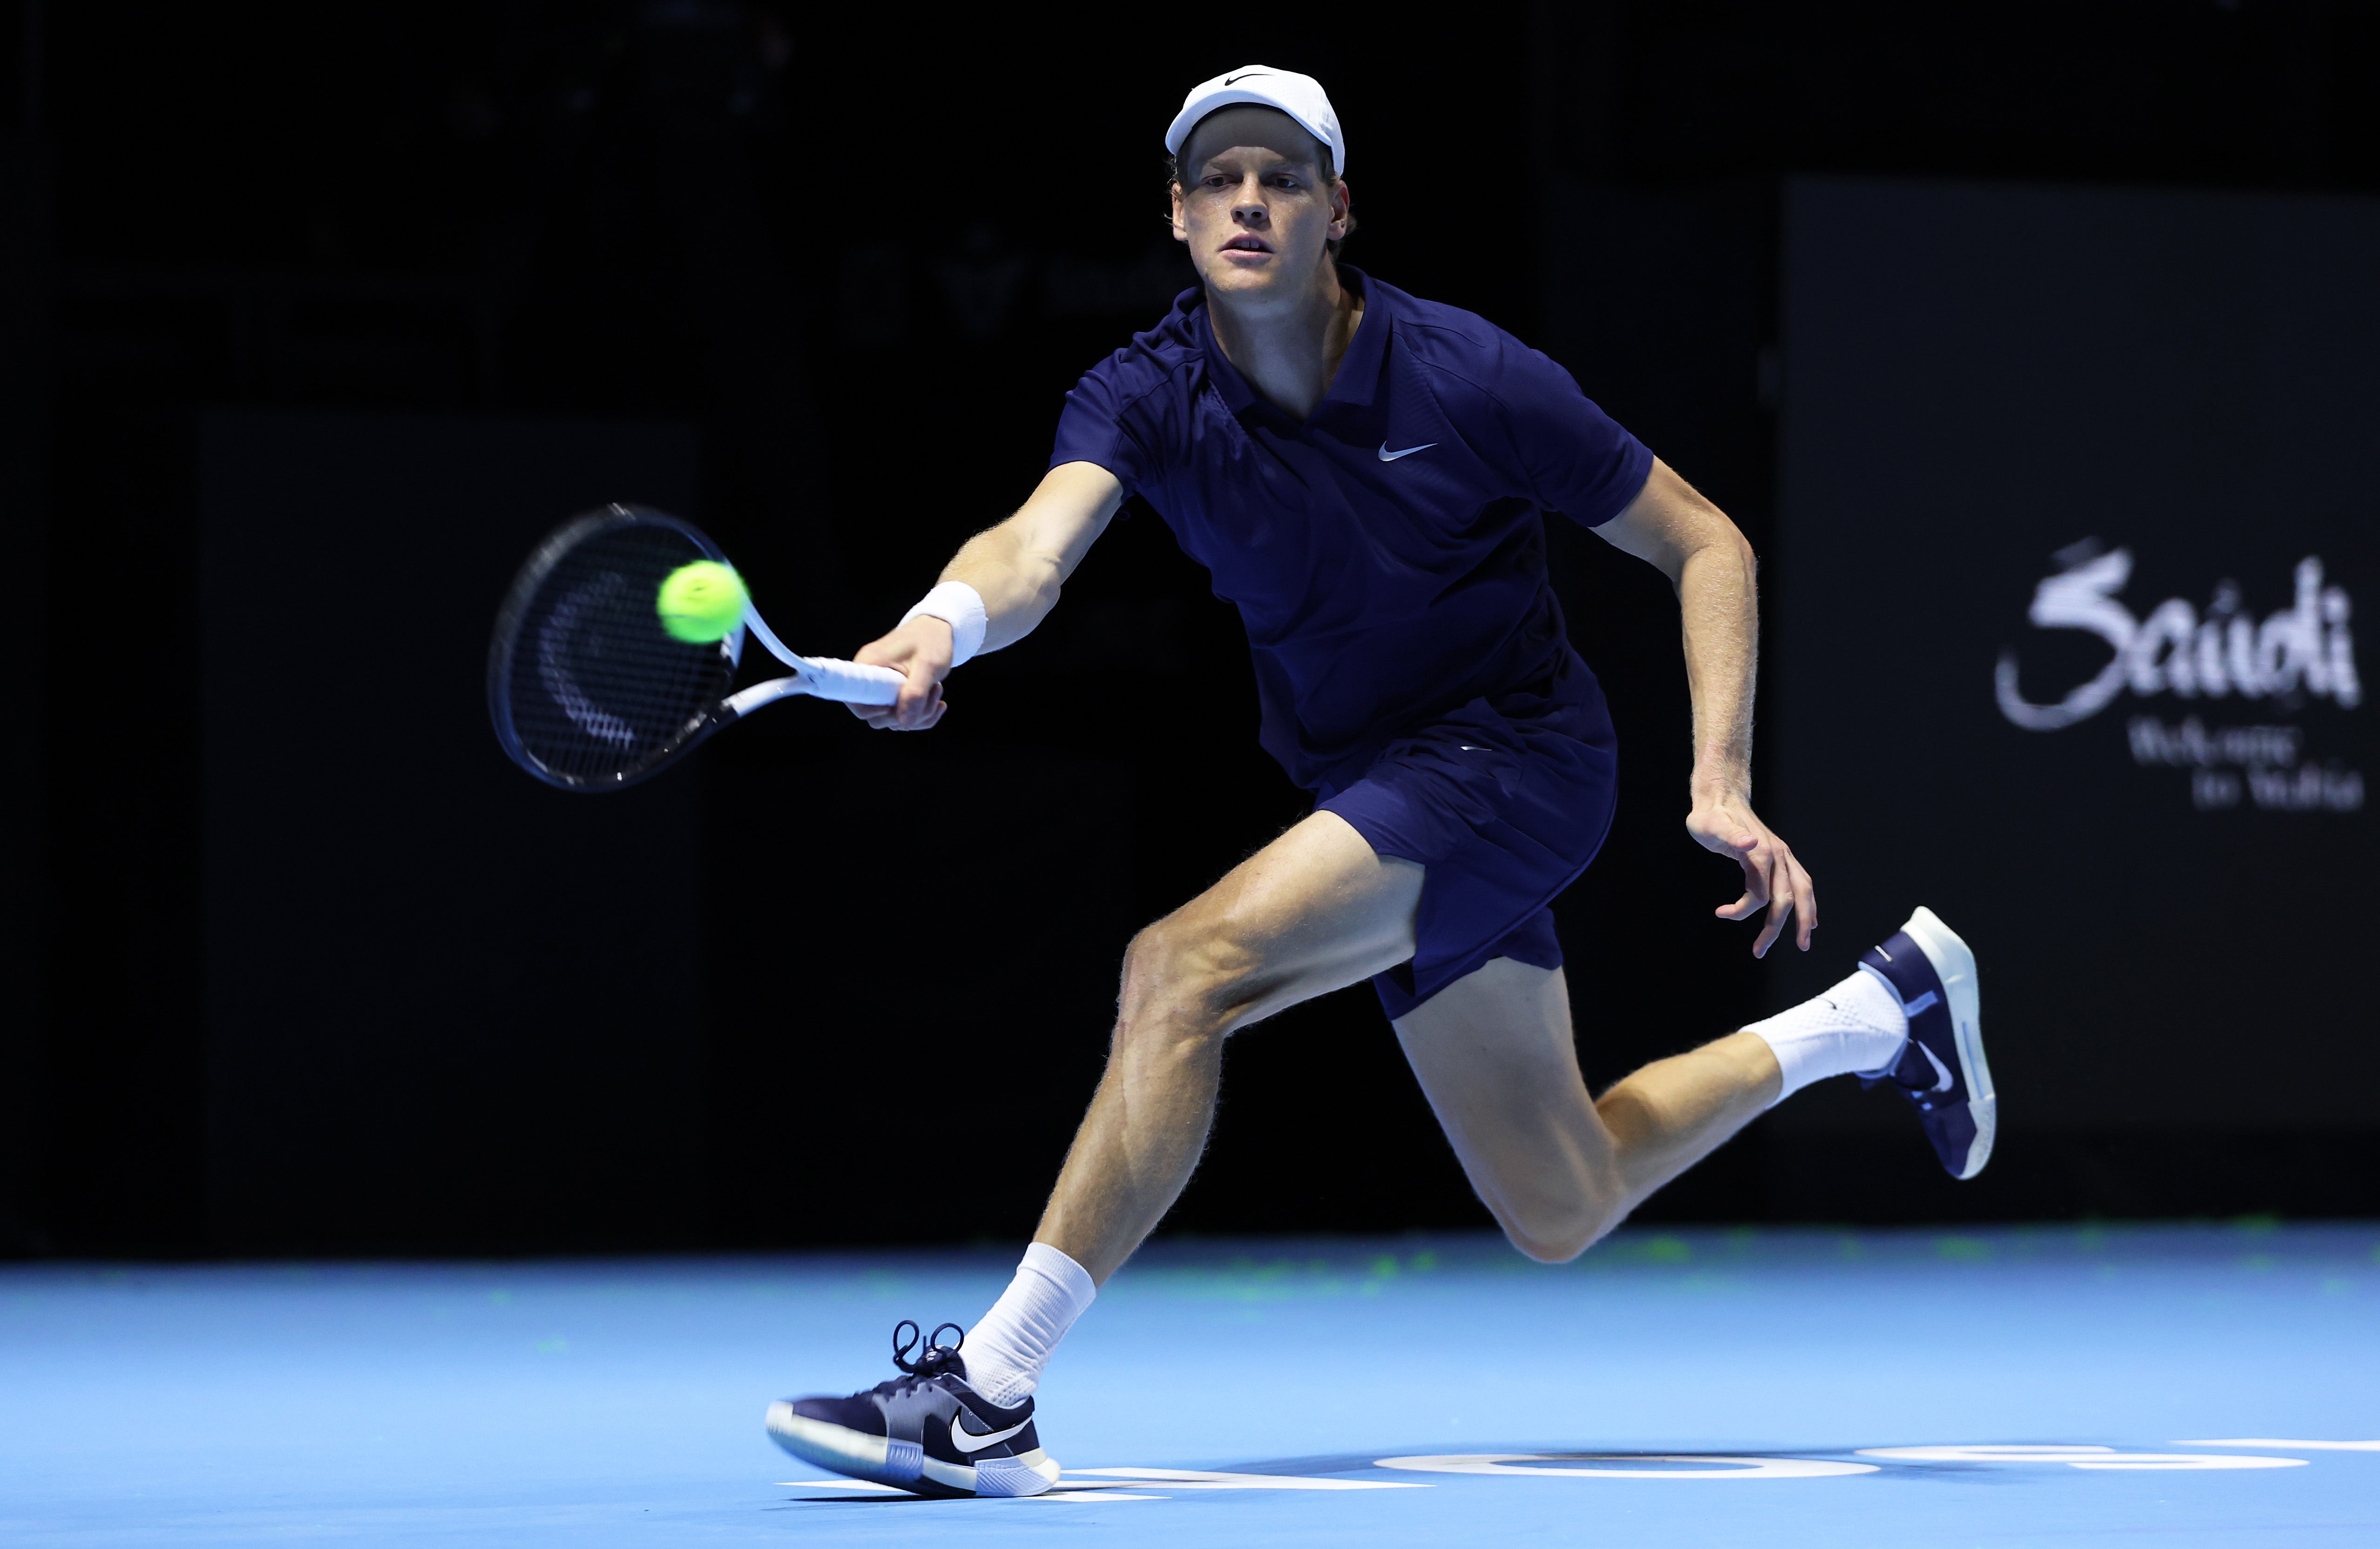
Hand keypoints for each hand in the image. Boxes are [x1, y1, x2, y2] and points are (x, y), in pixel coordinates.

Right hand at [849, 616, 952, 729]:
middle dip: (907, 715)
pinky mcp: (893, 694)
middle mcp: (870, 677)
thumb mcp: (928, 665)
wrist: (938, 629)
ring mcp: (881, 688)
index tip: (899, 706)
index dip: (876, 712)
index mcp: (869, 665)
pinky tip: (937, 700)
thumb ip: (915, 693)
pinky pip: (902, 716)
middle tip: (933, 694)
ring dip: (919, 714)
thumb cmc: (931, 641)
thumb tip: (904, 722)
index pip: (856, 702)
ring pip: (893, 719)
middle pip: (876, 717)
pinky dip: (922, 714)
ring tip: (937, 690)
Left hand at [1686, 786, 1814, 957]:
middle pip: (1786, 899)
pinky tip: (1808, 920)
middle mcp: (1778, 855)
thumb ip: (1729, 834)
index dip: (1741, 910)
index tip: (1720, 913)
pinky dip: (1806, 903)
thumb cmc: (1710, 817)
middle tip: (1758, 952)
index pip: (1760, 894)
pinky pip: (1800, 884)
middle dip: (1775, 928)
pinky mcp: (1781, 857)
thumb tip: (1750, 841)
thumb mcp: (1711, 826)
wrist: (1721, 798)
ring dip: (1802, 919)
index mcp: (1762, 852)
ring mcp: (1783, 856)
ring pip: (1802, 892)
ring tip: (1801, 944)